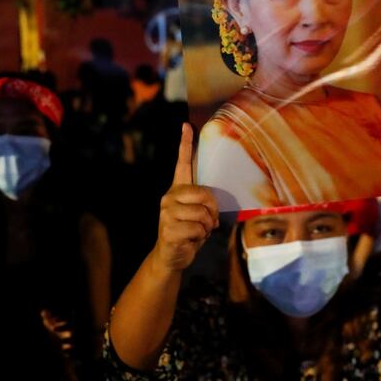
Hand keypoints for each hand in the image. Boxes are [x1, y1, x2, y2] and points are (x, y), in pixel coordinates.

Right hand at [153, 123, 218, 272]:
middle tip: (209, 222)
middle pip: (204, 194)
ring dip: (207, 227)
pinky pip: (198, 229)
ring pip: (203, 214)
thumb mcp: (199, 215)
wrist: (172, 255)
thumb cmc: (189, 232)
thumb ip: (205, 205)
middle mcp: (169, 196)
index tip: (187, 125)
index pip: (182, 163)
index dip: (185, 144)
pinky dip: (200, 237)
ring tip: (198, 232)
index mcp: (178, 190)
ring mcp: (166, 212)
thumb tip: (214, 211)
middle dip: (212, 211)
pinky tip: (190, 239)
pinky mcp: (168, 228)